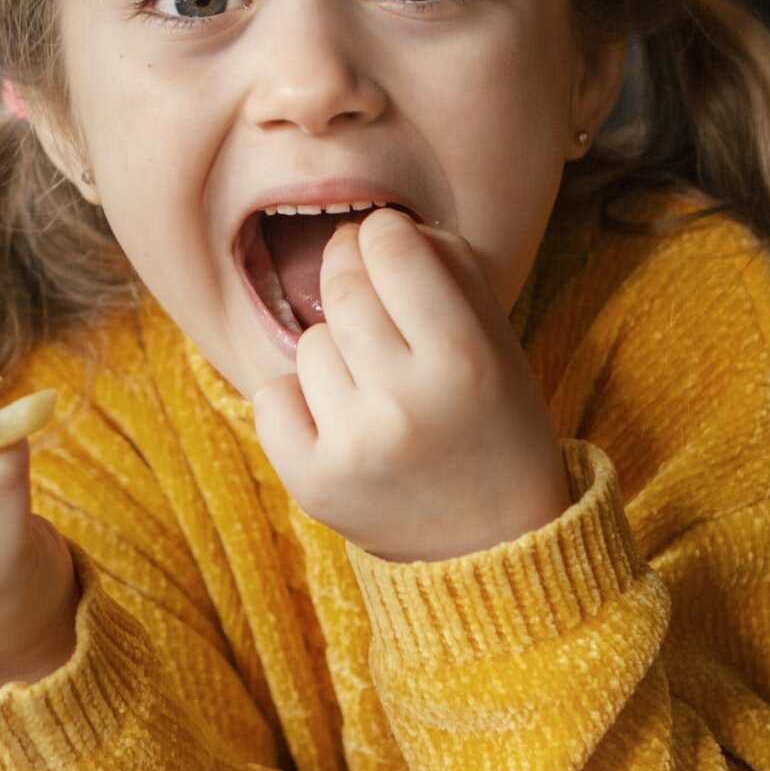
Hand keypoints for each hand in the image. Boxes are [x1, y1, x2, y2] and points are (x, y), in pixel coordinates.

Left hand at [251, 208, 571, 561]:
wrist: (492, 544)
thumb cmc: (493, 423)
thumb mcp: (498, 341)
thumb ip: (450, 268)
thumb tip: (378, 226)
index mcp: (464, 358)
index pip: (393, 246)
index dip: (386, 236)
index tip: (392, 249)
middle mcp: (406, 402)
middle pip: (342, 286)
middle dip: (350, 275)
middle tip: (370, 299)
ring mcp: (354, 446)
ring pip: (308, 342)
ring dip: (333, 351)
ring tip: (374, 386)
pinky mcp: (313, 483)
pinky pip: (271, 396)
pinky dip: (298, 400)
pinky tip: (339, 420)